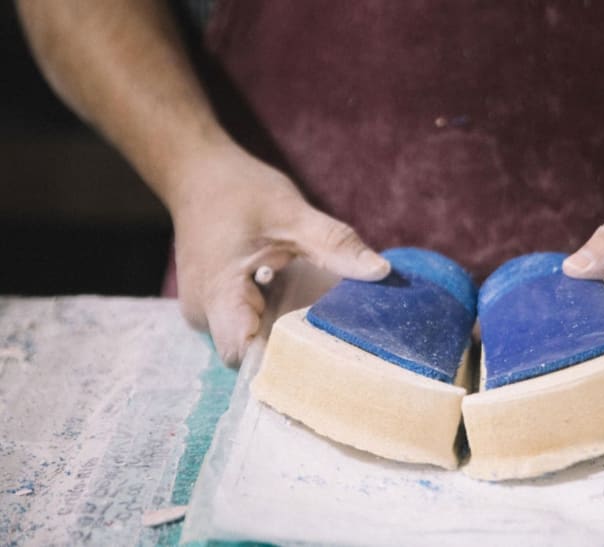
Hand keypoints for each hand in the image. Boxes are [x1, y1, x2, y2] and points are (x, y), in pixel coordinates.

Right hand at [168, 142, 389, 364]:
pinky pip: (248, 325)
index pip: (243, 353)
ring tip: (322, 321)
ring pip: (250, 341)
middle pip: (250, 354)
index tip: (322, 356)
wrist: (198, 174)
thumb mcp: (292, 213)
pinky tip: (300, 305)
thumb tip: (381, 272)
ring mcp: (208, 312)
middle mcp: (205, 313)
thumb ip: (335, 245)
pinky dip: (274, 319)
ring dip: (283, 333)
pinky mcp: (219, 306)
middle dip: (291, 350)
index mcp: (218, 293)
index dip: (280, 361)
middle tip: (337, 340)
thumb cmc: (239, 191)